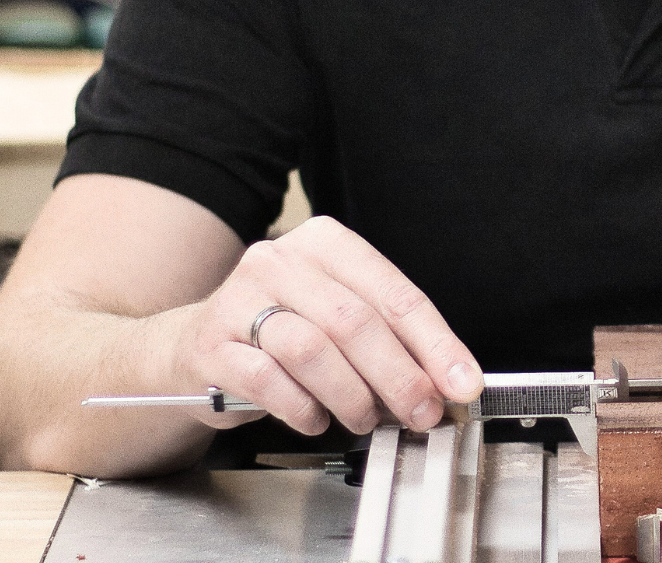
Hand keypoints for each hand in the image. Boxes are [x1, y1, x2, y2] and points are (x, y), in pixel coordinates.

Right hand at [159, 216, 482, 438]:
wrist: (199, 346)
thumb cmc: (283, 328)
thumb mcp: (338, 315)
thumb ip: (388, 339)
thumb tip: (444, 381)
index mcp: (324, 243)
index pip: (391, 291)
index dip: (434, 342)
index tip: (462, 381)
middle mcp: (279, 261)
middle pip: (354, 321)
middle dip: (398, 375)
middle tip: (422, 411)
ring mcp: (240, 300)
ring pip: (311, 349)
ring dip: (350, 395)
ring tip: (364, 418)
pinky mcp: (213, 344)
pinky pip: (268, 381)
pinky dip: (302, 408)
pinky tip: (315, 417)